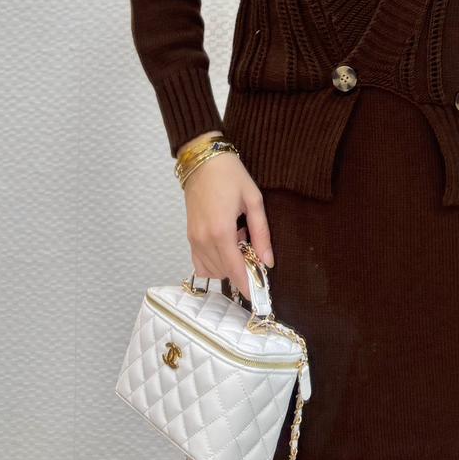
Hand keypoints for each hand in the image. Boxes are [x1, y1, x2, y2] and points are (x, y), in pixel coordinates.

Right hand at [183, 151, 273, 302]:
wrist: (202, 160)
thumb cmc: (230, 175)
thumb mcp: (253, 200)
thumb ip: (261, 233)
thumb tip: (268, 262)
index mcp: (221, 232)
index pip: (235, 270)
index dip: (248, 287)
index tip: (259, 299)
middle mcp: (204, 240)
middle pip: (224, 273)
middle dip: (242, 272)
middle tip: (254, 251)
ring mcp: (194, 240)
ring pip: (212, 271)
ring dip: (228, 266)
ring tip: (240, 241)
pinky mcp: (189, 237)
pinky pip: (200, 263)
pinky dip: (214, 264)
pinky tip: (226, 246)